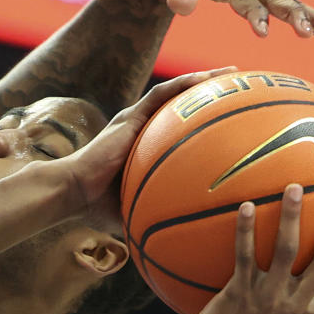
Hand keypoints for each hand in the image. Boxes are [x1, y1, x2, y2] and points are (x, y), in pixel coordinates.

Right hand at [62, 67, 236, 208]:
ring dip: (204, 80)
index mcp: (143, 147)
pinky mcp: (130, 117)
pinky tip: (206, 77)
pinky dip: (184, 84)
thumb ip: (153, 216)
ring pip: (176, 92)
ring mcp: (136, 120)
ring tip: (231, 71)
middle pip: (182, 105)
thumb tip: (174, 242)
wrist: (73, 193)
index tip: (231, 122)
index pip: (177, 129)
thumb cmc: (96, 207)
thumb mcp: (134, 211)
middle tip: (240, 90)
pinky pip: (162, 94)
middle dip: (212, 95)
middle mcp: (141, 128)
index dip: (203, 122)